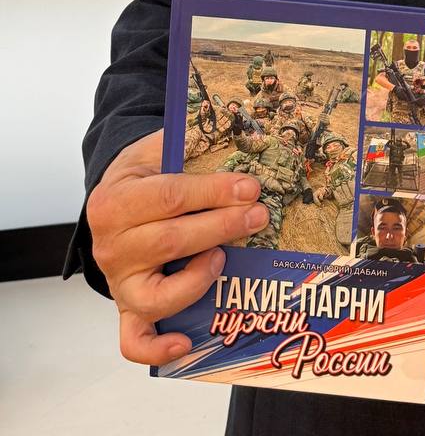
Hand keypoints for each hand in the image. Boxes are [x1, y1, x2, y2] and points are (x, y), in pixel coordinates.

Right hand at [86, 130, 268, 365]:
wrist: (109, 204)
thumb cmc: (141, 176)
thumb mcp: (153, 148)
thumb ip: (185, 141)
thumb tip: (234, 131)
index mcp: (114, 202)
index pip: (171, 197)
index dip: (214, 192)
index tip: (250, 187)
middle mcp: (111, 247)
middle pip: (172, 241)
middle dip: (223, 227)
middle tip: (258, 215)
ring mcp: (119, 283)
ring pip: (159, 295)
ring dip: (199, 280)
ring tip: (224, 259)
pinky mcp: (127, 309)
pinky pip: (135, 340)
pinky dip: (158, 349)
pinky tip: (186, 343)